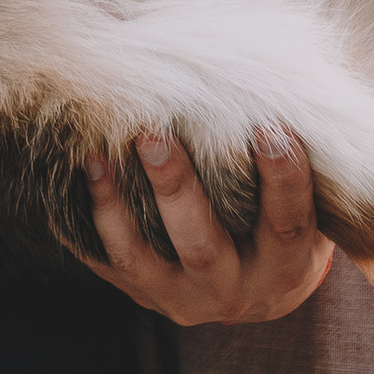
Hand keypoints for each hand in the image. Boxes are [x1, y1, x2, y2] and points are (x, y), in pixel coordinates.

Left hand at [78, 131, 333, 325]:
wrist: (255, 292)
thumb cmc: (276, 217)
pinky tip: (69, 180)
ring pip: (142, 258)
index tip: (270, 128)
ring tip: (95, 156)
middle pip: (202, 246)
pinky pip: (107, 261)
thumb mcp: (305, 202)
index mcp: (283, 268)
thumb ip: (290, 156)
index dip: (283, 181)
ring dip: (115, 207)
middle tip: (153, 135)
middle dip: (176, 189)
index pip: (286, 226)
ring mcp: (182, 297)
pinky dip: (84, 223)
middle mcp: (233, 290)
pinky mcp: (142, 292)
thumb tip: (278, 76)